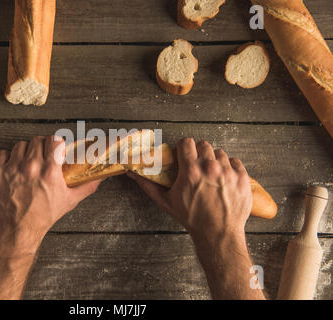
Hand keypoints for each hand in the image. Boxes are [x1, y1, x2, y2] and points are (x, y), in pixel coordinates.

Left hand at [0, 136, 100, 255]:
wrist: (16, 231)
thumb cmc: (42, 217)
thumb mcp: (68, 201)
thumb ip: (86, 187)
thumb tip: (100, 178)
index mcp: (49, 172)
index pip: (54, 141)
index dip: (55, 143)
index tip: (55, 148)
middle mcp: (30, 168)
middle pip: (37, 140)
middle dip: (41, 146)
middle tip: (41, 156)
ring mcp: (11, 169)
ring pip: (20, 145)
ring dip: (25, 152)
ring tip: (27, 163)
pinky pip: (2, 154)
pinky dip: (7, 159)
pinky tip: (12, 168)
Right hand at [128, 138, 251, 248]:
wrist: (218, 234)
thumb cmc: (192, 218)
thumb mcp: (166, 202)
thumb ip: (149, 185)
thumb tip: (133, 174)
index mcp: (191, 171)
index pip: (187, 142)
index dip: (184, 147)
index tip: (184, 153)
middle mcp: (210, 168)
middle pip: (204, 144)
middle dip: (199, 152)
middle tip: (197, 164)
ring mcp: (228, 172)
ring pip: (220, 152)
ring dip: (214, 160)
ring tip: (211, 173)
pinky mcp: (242, 177)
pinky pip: (235, 161)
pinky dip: (230, 167)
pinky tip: (224, 178)